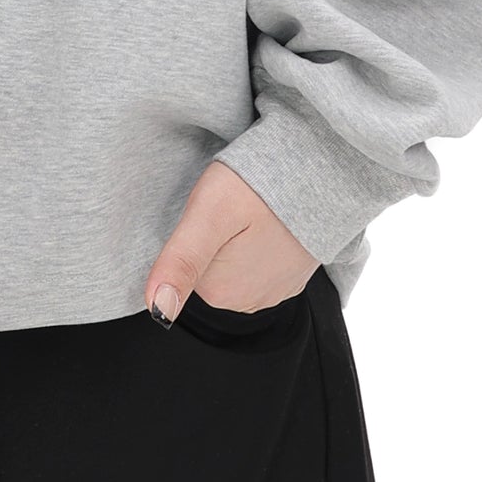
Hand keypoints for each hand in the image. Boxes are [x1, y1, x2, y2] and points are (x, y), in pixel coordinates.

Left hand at [144, 161, 319, 322]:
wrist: (324, 170)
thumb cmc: (262, 184)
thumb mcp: (209, 213)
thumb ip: (181, 260)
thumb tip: (156, 311)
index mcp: (220, 291)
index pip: (182, 266)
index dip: (191, 232)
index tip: (211, 209)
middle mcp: (247, 301)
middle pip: (207, 268)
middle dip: (212, 237)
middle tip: (231, 204)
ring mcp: (273, 291)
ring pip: (232, 264)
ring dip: (236, 238)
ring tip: (250, 206)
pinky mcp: (290, 276)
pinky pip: (258, 262)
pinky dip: (258, 240)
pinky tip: (268, 217)